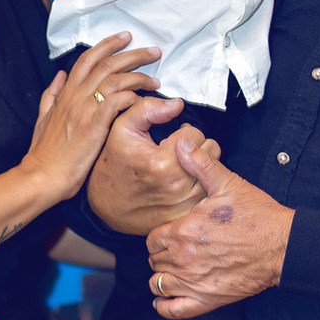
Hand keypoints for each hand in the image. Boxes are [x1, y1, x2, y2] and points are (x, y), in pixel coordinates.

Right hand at [25, 31, 160, 200]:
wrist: (42, 176)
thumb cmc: (44, 154)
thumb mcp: (42, 118)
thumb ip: (51, 95)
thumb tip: (59, 76)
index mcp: (65, 94)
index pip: (88, 58)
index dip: (108, 44)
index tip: (126, 37)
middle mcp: (75, 97)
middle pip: (107, 63)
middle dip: (133, 53)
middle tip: (154, 51)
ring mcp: (84, 110)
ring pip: (115, 79)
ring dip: (139, 76)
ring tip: (156, 80)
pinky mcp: (94, 126)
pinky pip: (117, 102)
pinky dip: (132, 97)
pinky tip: (144, 100)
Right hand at [87, 98, 220, 233]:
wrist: (106, 203)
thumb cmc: (114, 164)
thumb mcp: (122, 128)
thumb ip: (148, 108)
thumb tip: (178, 104)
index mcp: (162, 162)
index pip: (195, 133)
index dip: (182, 131)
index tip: (169, 140)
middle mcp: (177, 185)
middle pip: (209, 151)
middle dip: (195, 147)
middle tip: (176, 152)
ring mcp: (184, 203)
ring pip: (213, 172)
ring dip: (200, 165)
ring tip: (179, 166)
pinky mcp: (188, 214)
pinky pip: (209, 191)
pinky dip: (200, 184)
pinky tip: (183, 183)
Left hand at [147, 138, 292, 318]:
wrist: (283, 246)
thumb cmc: (258, 215)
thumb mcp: (228, 184)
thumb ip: (200, 165)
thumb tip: (180, 144)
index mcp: (184, 231)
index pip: (152, 239)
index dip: (160, 236)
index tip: (173, 233)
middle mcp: (183, 259)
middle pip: (154, 262)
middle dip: (161, 255)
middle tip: (177, 249)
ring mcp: (194, 282)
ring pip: (158, 284)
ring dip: (162, 277)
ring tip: (175, 270)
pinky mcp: (207, 300)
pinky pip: (172, 310)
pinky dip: (164, 305)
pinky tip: (165, 298)